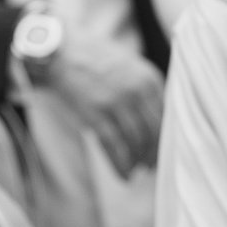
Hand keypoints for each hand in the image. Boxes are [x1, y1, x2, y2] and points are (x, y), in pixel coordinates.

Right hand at [42, 33, 164, 175]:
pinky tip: (124, 175)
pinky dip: (121, 164)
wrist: (60, 50)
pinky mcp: (96, 113)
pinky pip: (114, 146)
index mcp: (149, 79)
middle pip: (154, 132)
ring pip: (136, 141)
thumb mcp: (129, 66)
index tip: (163, 151)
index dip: (165, 138)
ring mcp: (116, 102)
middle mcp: (137, 90)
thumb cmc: (94, 61)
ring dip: (138, 161)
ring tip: (136, 170)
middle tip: (151, 166)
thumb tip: (157, 124)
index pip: (166, 116)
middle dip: (154, 153)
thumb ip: (146, 90)